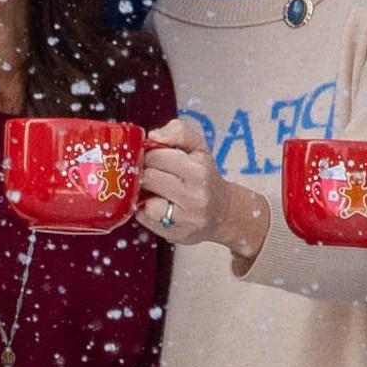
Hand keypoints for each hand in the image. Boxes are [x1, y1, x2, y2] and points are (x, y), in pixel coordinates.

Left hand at [135, 124, 264, 262]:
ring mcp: (183, 219)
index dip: (150, 155)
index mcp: (198, 170)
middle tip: (152, 174)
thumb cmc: (205, 176)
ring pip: (145, 202)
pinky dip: (144, 211)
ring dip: (144, 195)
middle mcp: (193, 196)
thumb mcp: (199, 147)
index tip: (154, 159)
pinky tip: (157, 205)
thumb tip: (154, 136)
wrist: (222, 212)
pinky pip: (144, 219)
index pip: (156, 156)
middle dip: (145, 174)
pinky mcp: (173, 234)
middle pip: (148, 178)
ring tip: (154, 191)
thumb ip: (179, 132)